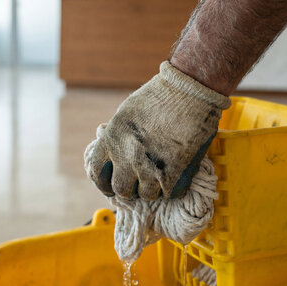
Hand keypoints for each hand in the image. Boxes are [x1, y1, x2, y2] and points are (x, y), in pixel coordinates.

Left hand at [84, 61, 229, 199]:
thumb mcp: (126, 113)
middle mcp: (127, 156)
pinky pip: (169, 194)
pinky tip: (175, 176)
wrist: (189, 90)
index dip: (103, 181)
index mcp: (112, 139)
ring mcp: (150, 167)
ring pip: (146, 195)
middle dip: (128, 188)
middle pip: (120, 189)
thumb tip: (114, 151)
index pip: (96, 172)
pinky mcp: (173, 173)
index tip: (110, 183)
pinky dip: (172, 188)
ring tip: (159, 177)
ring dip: (152, 189)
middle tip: (137, 183)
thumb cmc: (159, 95)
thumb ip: (118, 135)